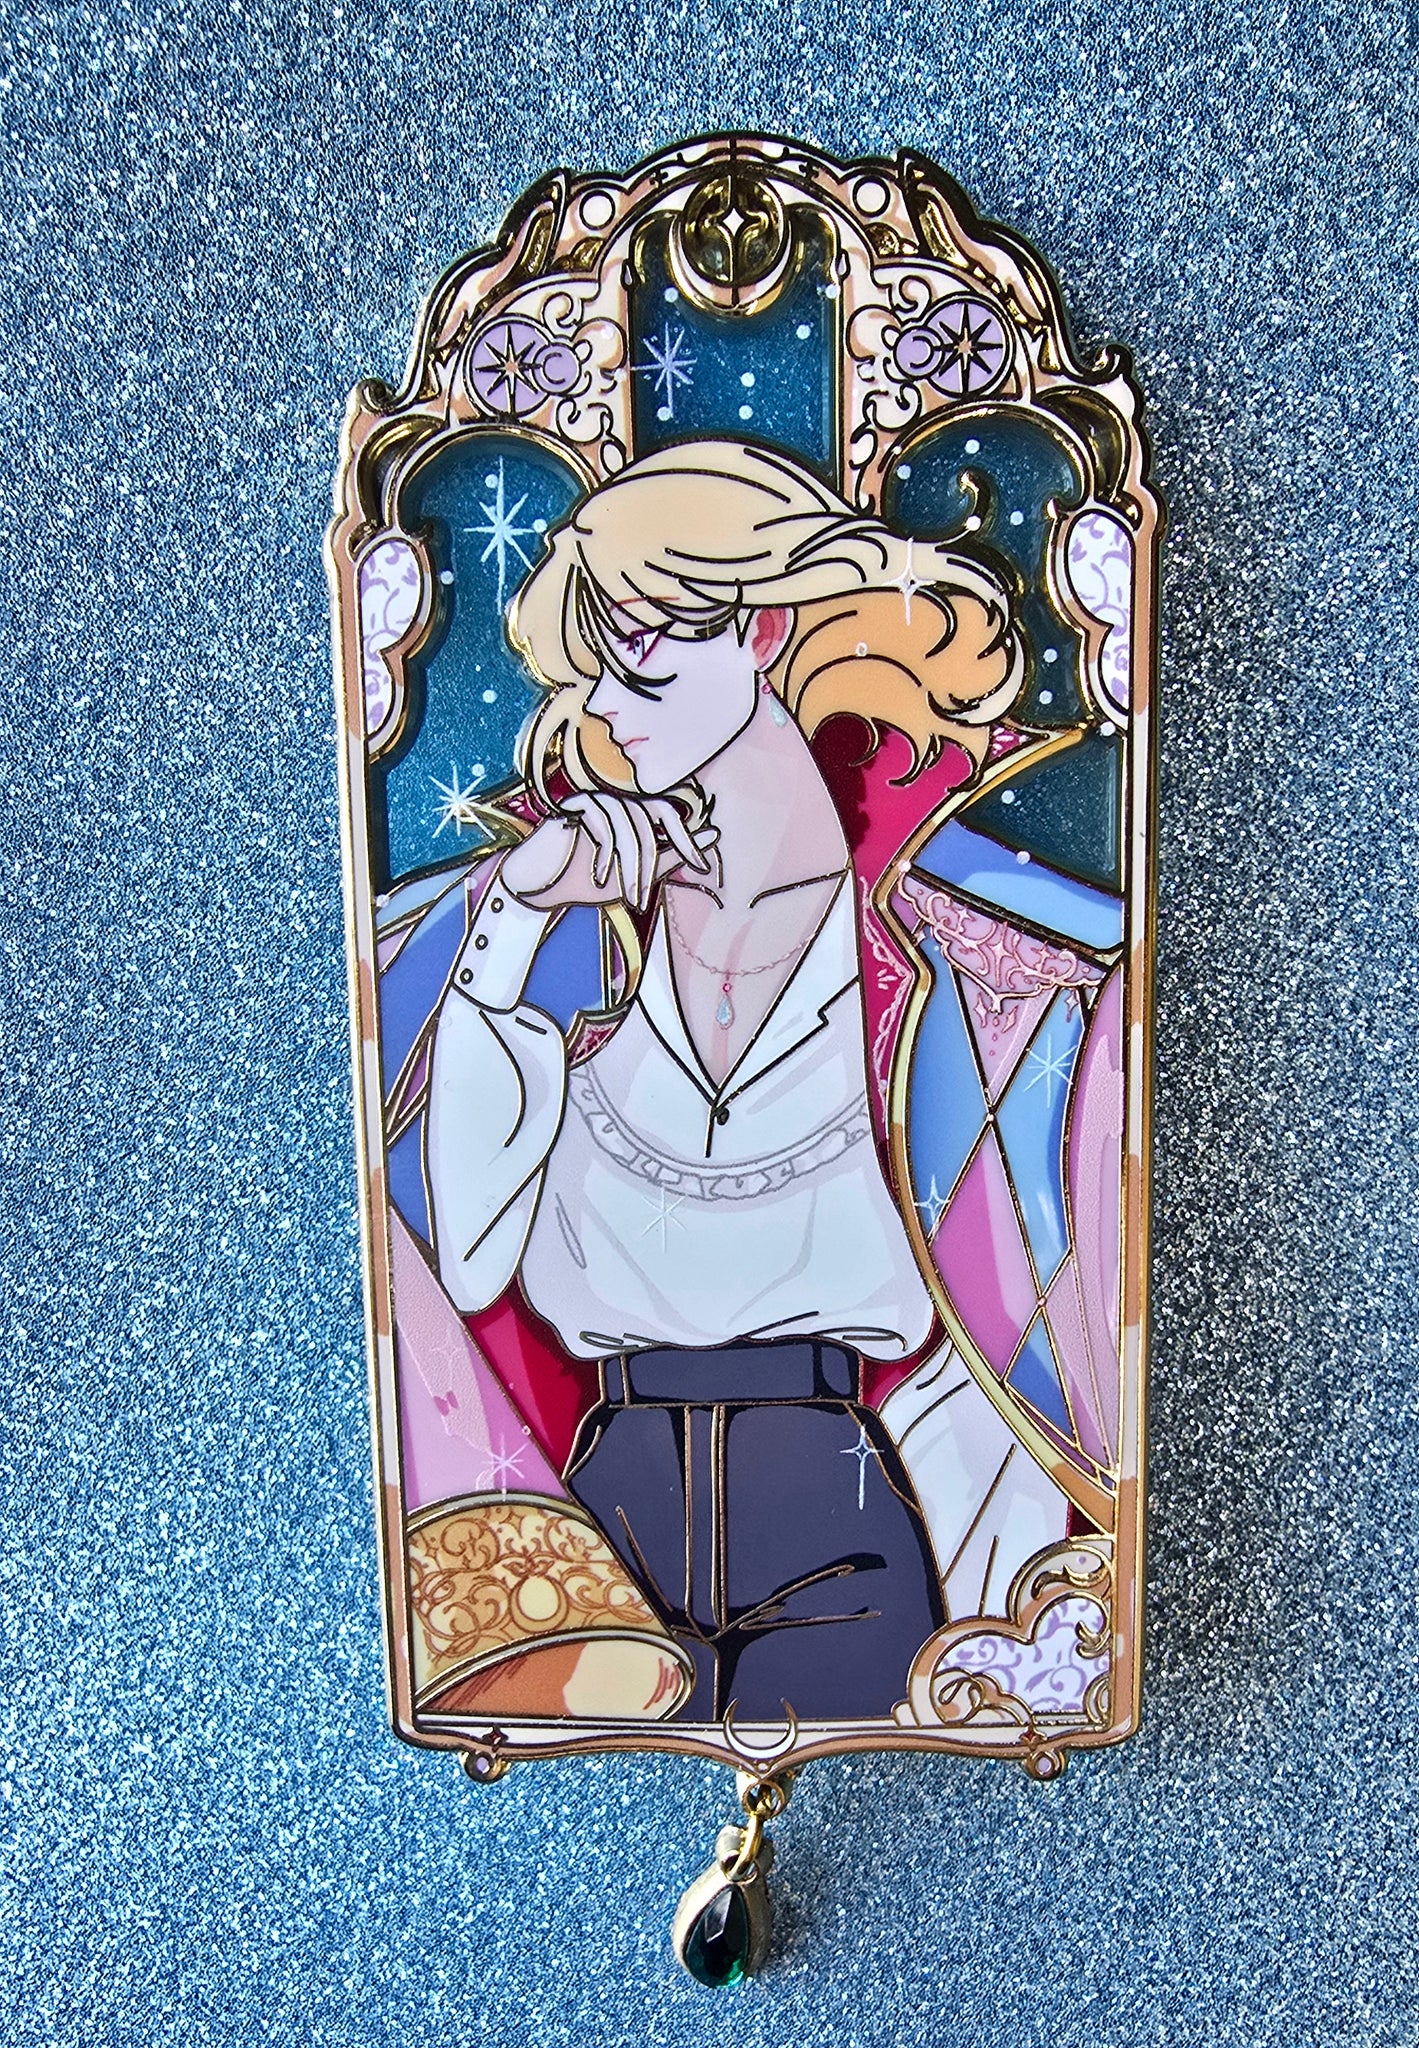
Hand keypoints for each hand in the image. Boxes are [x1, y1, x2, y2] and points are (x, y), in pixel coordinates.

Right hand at [500, 793, 716, 911]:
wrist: (539, 886)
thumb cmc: (586, 880)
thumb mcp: (637, 874)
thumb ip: (673, 855)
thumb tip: (713, 835)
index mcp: (633, 810)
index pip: (669, 813)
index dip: (687, 839)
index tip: (702, 867)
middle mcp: (617, 798)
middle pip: (649, 822)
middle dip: (649, 867)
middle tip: (643, 901)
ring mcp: (595, 797)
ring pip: (628, 826)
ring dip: (629, 868)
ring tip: (626, 898)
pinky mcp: (574, 802)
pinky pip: (602, 822)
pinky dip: (603, 855)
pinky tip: (598, 878)